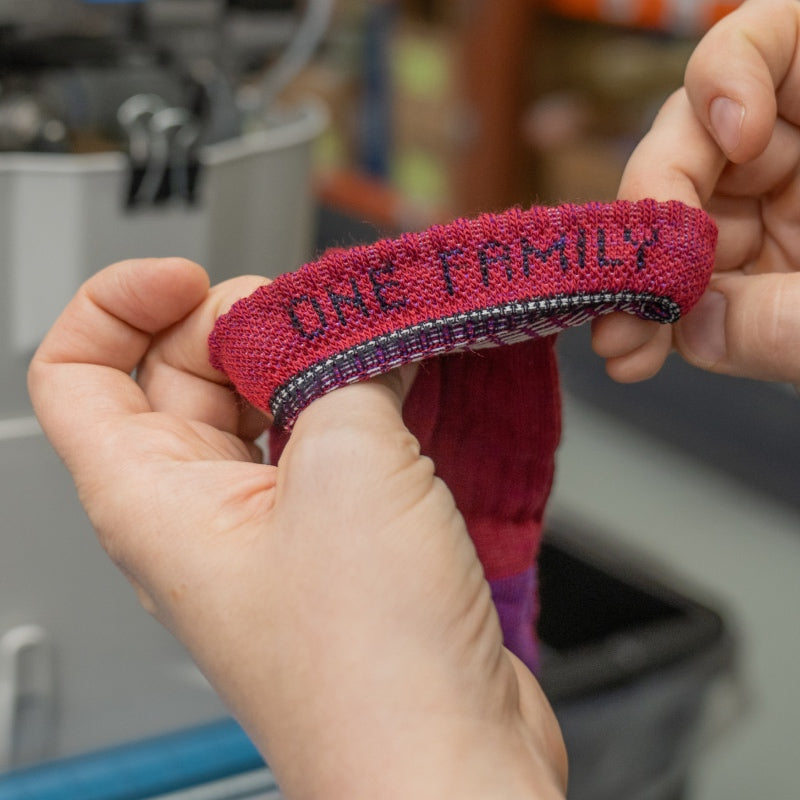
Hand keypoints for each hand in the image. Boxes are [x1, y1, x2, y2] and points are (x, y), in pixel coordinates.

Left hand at [28, 258, 566, 799]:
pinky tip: (404, 384)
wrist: (446, 758)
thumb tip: (355, 332)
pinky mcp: (338, 536)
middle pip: (181, 374)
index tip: (188, 277)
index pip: (78, 372)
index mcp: (153, 499)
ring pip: (263, 405)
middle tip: (310, 312)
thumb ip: (341, 370)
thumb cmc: (372, 665)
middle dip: (239, 323)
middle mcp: (202, 513)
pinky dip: (356, 400)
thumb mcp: (347, 465)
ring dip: (310, 361)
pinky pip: (326, 442)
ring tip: (370, 340)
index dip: (119, 304)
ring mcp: (274, 525)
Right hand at [592, 0, 799, 390]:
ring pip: (679, 224)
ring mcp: (777, 211)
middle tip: (630, 284)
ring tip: (624, 346)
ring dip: (639, 285)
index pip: (774, 42)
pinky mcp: (757, 273)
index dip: (730, 73)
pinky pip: (691, 284)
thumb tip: (696, 330)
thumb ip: (798, 317)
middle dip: (655, 216)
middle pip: (698, 142)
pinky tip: (634, 354)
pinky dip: (656, 319)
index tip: (740, 138)